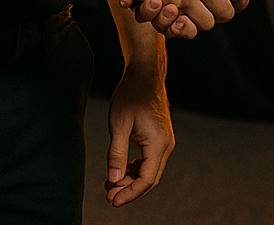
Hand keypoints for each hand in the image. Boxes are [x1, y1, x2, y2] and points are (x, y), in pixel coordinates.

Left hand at [104, 69, 173, 206]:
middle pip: (149, 178)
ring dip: (130, 180)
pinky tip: (119, 170)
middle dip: (129, 190)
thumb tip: (114, 181)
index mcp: (158, 143)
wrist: (145, 74)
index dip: (129, 194)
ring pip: (149, 170)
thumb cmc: (131, 95)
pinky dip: (134, 168)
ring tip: (109, 184)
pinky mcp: (159, 137)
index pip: (146, 180)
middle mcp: (166, 145)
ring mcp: (164, 141)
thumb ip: (117, 154)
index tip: (112, 201)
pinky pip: (148, 160)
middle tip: (108, 196)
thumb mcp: (119, 124)